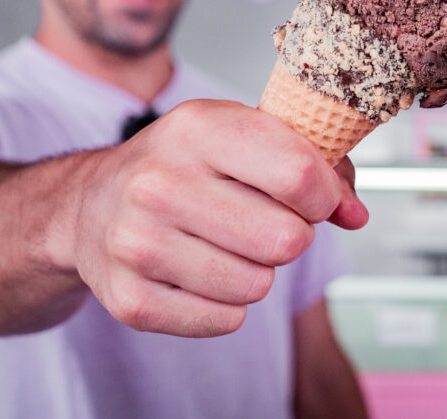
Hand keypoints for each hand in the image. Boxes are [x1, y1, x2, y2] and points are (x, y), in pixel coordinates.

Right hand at [62, 99, 366, 336]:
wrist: (92, 202)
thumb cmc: (182, 165)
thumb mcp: (244, 136)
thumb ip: (316, 166)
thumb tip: (354, 214)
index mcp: (196, 128)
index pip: (300, 174)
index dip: (324, 195)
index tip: (312, 197)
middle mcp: (159, 182)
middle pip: (286, 238)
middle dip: (291, 235)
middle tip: (265, 222)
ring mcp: (137, 243)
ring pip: (258, 284)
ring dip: (258, 271)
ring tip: (228, 244)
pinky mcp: (131, 298)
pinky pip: (226, 319)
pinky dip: (227, 304)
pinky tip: (202, 272)